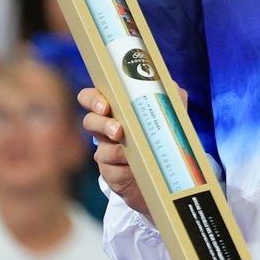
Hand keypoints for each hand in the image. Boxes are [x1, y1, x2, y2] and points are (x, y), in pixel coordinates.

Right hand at [78, 84, 189, 222]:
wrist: (164, 170)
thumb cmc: (161, 133)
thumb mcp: (168, 110)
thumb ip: (170, 94)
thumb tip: (171, 87)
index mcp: (115, 108)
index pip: (91, 98)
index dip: (93, 100)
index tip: (105, 106)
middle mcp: (106, 128)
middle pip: (89, 121)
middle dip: (101, 124)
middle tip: (117, 130)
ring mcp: (107, 151)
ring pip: (100, 150)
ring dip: (116, 151)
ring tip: (129, 152)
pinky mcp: (111, 173)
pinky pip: (111, 171)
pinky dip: (124, 170)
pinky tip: (135, 168)